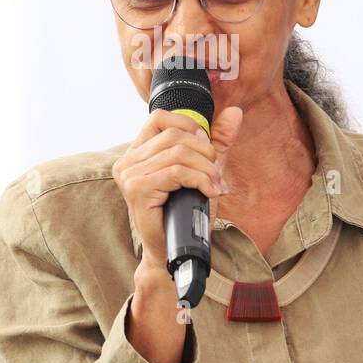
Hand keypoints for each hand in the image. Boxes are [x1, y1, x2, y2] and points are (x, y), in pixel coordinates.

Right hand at [113, 106, 242, 275]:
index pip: (160, 117)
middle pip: (175, 136)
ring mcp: (130, 175)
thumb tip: (235, 112)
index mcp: (137, 153)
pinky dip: (200, 180)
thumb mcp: (204, 170)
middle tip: (217, 174)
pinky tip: (209, 192)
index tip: (206, 147)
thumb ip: (217, 141)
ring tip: (215, 185)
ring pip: (178, 153)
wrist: (176, 250)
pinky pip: (177, 172)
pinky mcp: (138, 189)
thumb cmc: (186, 213)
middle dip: (205, 152)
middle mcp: (128, 161)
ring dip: (206, 170)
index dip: (189, 125)